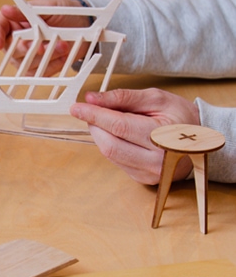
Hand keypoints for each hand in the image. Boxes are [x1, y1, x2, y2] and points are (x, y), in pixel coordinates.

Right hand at [0, 0, 90, 75]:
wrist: (85, 25)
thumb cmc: (64, 12)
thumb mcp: (46, 6)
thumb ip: (25, 10)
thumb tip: (5, 9)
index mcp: (14, 21)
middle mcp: (17, 41)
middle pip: (12, 50)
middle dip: (28, 48)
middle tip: (42, 45)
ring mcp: (27, 56)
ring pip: (27, 63)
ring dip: (47, 55)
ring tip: (64, 45)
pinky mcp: (39, 68)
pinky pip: (41, 72)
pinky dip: (54, 64)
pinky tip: (64, 54)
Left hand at [70, 88, 200, 184]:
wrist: (199, 141)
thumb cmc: (181, 117)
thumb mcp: (156, 99)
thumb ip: (122, 98)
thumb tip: (91, 98)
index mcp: (164, 137)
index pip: (119, 126)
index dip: (94, 115)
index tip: (76, 107)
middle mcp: (156, 160)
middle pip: (109, 144)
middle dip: (94, 125)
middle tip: (91, 111)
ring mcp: (148, 173)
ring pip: (109, 153)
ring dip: (100, 135)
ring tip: (108, 121)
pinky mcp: (141, 179)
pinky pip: (115, 160)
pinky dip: (109, 144)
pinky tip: (118, 135)